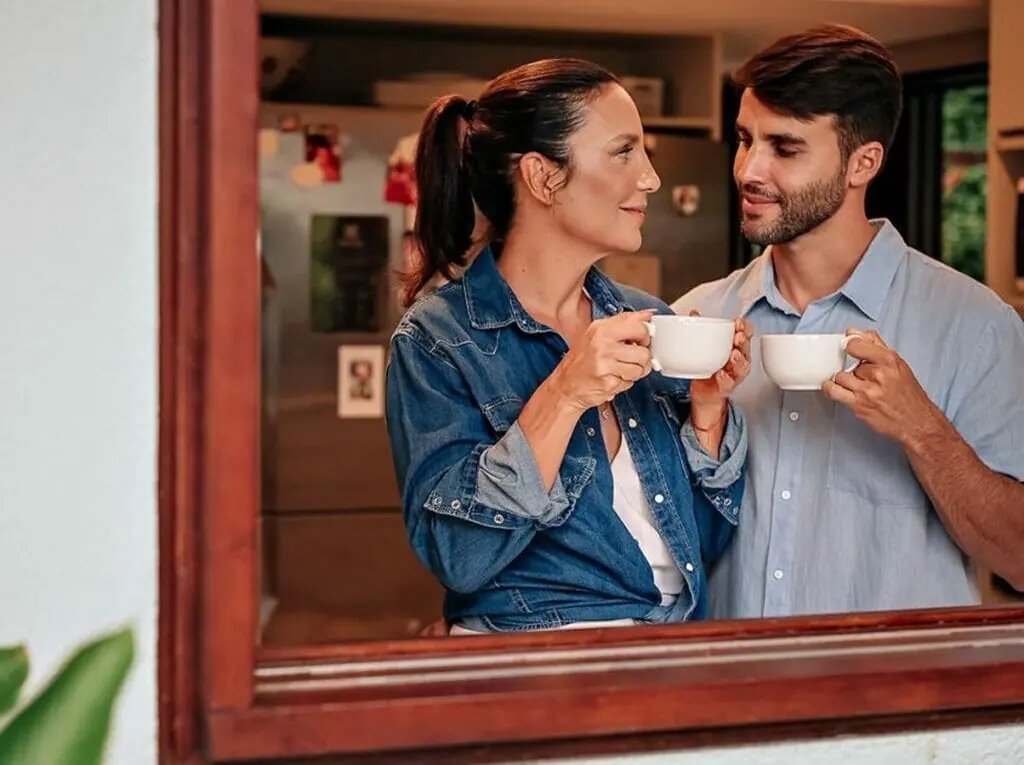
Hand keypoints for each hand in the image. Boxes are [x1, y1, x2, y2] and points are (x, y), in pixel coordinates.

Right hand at [552, 309, 654, 412]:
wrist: (565, 385)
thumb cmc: (582, 359)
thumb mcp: (598, 333)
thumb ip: (625, 322)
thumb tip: (648, 314)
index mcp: (602, 328)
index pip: (640, 327)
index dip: (646, 336)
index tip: (641, 341)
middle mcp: (602, 344)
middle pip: (643, 352)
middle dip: (642, 358)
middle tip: (633, 359)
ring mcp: (605, 364)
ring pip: (640, 369)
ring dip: (634, 372)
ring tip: (620, 370)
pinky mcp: (608, 383)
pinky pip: (630, 383)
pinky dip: (624, 383)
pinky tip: (612, 378)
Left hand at [688, 312, 753, 408]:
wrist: (705, 392)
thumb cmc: (710, 365)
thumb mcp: (706, 346)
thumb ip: (702, 328)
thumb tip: (694, 313)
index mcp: (736, 346)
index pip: (746, 334)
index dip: (745, 327)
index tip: (739, 322)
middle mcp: (739, 360)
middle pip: (746, 349)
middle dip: (743, 341)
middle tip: (738, 336)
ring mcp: (734, 374)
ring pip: (742, 367)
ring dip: (739, 360)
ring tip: (734, 354)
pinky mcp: (726, 387)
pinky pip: (728, 383)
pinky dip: (726, 379)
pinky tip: (721, 374)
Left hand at [822, 329, 941, 446]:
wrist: (916, 421)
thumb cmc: (907, 393)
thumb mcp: (897, 363)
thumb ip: (874, 344)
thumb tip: (852, 332)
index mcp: (889, 360)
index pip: (855, 343)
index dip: (850, 346)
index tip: (850, 349)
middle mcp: (878, 374)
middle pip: (848, 363)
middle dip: (855, 369)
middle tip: (865, 377)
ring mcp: (867, 391)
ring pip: (839, 376)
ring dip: (845, 381)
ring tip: (856, 385)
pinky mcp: (858, 405)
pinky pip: (834, 391)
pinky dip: (831, 389)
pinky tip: (837, 389)